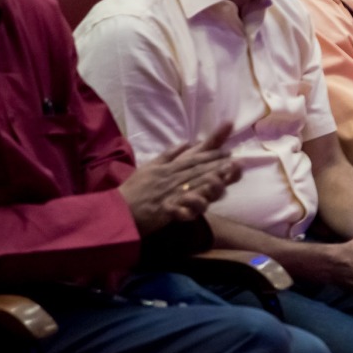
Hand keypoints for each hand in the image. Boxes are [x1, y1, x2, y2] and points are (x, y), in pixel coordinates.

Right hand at [120, 124, 238, 234]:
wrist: (117, 209)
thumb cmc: (134, 189)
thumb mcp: (150, 167)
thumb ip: (169, 155)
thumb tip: (186, 142)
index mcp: (168, 169)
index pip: (193, 160)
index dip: (212, 155)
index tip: (228, 152)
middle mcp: (170, 178)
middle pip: (197, 170)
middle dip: (217, 165)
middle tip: (235, 161)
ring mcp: (168, 193)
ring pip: (193, 185)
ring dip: (210, 180)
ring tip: (225, 177)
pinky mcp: (164, 209)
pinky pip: (181, 206)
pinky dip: (192, 204)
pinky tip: (204, 201)